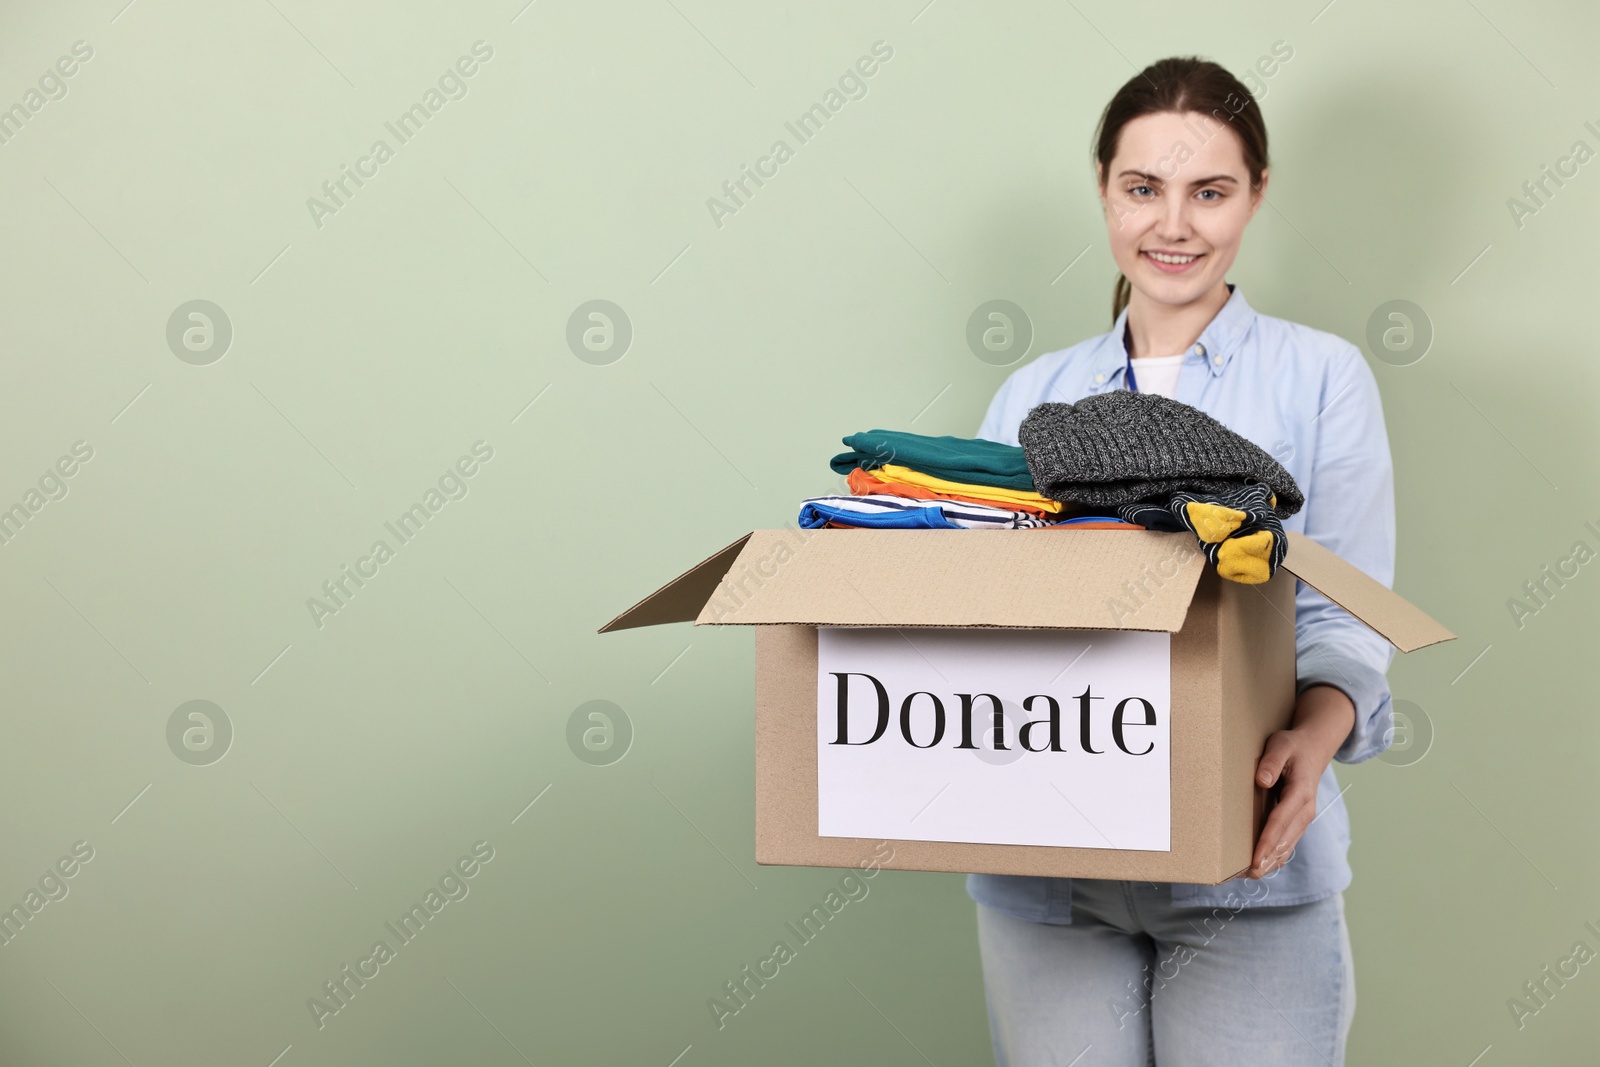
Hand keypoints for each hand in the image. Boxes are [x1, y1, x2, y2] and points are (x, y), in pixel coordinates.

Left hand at [1245, 685, 1354, 878]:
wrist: (1313, 748)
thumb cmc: (1293, 746)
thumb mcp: (1280, 745)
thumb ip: (1271, 762)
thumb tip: (1261, 780)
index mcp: (1300, 792)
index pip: (1280, 821)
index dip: (1267, 841)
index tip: (1255, 859)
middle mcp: (1305, 810)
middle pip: (1285, 840)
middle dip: (1267, 859)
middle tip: (1246, 875)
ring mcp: (1303, 818)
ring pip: (1288, 846)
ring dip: (1271, 862)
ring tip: (1249, 876)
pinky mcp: (1298, 821)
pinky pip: (1289, 843)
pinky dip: (1276, 856)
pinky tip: (1262, 867)